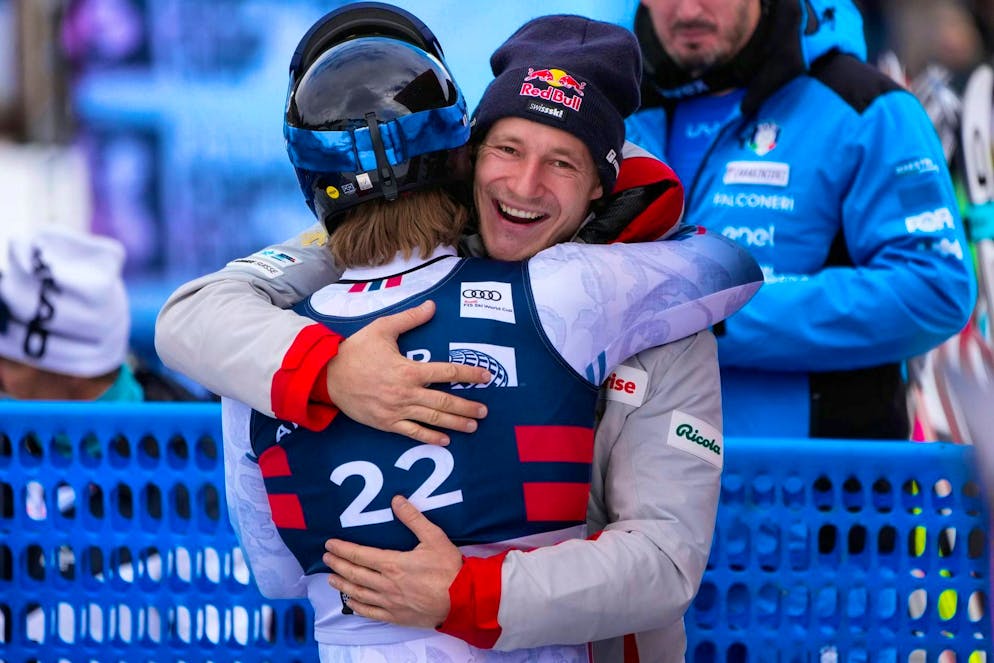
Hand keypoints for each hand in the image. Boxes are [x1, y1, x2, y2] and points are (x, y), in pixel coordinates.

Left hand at [323, 495, 461, 627]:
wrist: (463, 599)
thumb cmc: (449, 568)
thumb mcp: (434, 537)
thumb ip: (413, 518)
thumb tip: (396, 500)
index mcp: (393, 564)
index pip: (359, 555)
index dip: (342, 549)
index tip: (329, 545)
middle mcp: (386, 584)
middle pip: (354, 573)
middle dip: (338, 564)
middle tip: (325, 558)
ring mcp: (389, 602)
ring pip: (358, 593)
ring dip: (343, 584)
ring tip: (331, 578)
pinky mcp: (396, 616)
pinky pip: (370, 612)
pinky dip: (357, 606)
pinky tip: (350, 601)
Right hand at [325, 300, 488, 444]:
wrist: (327, 376)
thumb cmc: (356, 351)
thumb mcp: (382, 329)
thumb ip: (409, 319)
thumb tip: (432, 306)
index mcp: (409, 370)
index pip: (446, 371)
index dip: (469, 373)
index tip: (486, 376)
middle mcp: (406, 393)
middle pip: (444, 401)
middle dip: (467, 406)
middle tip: (485, 411)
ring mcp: (397, 411)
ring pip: (432, 419)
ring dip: (455, 423)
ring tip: (473, 426)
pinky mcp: (386, 423)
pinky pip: (412, 433)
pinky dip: (430, 437)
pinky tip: (445, 440)